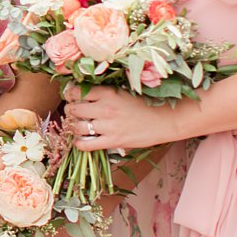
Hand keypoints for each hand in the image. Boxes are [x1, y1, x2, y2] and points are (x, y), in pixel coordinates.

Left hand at [66, 86, 183, 151]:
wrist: (166, 119)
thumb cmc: (145, 104)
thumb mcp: (122, 92)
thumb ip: (103, 93)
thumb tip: (82, 93)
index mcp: (107, 93)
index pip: (76, 92)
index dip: (70, 95)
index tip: (72, 98)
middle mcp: (105, 108)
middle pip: (73, 109)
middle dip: (70, 111)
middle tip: (75, 113)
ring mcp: (108, 126)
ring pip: (76, 127)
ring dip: (74, 127)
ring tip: (79, 126)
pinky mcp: (113, 141)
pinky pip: (85, 145)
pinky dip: (79, 143)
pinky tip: (83, 140)